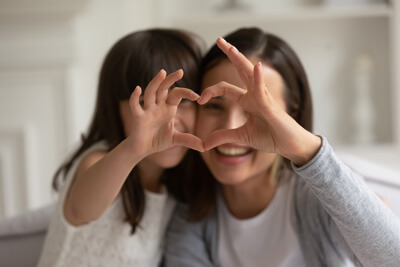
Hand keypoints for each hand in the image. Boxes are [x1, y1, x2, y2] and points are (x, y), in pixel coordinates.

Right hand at [128, 69, 203, 155]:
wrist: (142, 149)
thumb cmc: (157, 140)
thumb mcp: (176, 139)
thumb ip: (189, 140)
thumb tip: (204, 147)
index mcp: (168, 108)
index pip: (177, 94)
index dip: (186, 93)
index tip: (198, 96)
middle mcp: (157, 106)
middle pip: (163, 88)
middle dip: (171, 80)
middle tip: (180, 71)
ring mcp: (147, 110)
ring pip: (150, 92)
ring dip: (155, 82)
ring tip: (162, 72)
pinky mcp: (138, 117)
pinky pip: (135, 105)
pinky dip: (134, 97)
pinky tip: (137, 88)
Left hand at [198, 38, 320, 164]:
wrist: (290, 147)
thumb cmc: (271, 138)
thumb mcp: (241, 137)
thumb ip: (223, 137)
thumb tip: (204, 144)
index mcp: (247, 101)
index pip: (225, 88)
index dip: (209, 91)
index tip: (199, 100)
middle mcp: (255, 95)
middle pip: (240, 70)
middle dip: (230, 54)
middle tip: (219, 39)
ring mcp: (264, 99)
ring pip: (251, 75)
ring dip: (240, 60)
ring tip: (230, 48)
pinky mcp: (271, 107)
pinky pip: (262, 92)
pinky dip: (258, 79)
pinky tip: (256, 67)